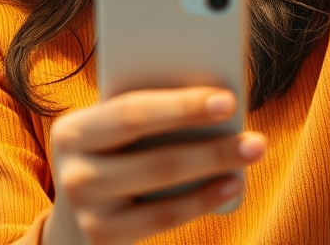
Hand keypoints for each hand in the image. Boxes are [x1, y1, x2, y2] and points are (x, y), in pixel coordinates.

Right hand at [41, 87, 266, 244]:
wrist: (75, 213)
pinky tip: (231, 186)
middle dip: (212, 148)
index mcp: (72, 131)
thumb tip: (215, 99)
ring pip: (163, 191)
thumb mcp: (114, 129)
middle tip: (256, 139)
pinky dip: (202, 201)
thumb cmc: (112, 151)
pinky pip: (163, 220)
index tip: (228, 100)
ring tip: (251, 155)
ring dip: (214, 172)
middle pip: (155, 159)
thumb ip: (147, 111)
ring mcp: (88, 212)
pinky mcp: (103, 239)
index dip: (182, 107)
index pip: (132, 114)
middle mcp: (73, 174)